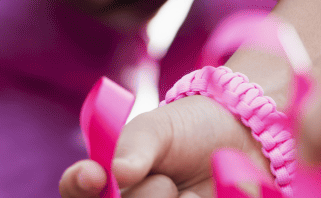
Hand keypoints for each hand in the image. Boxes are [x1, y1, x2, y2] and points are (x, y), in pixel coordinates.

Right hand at [59, 95, 264, 197]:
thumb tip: (116, 172)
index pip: (75, 190)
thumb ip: (133, 146)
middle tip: (165, 182)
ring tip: (193, 195)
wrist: (244, 141)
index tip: (94, 174)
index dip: (77, 185)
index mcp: (108, 182)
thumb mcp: (156, 129)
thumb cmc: (189, 129)